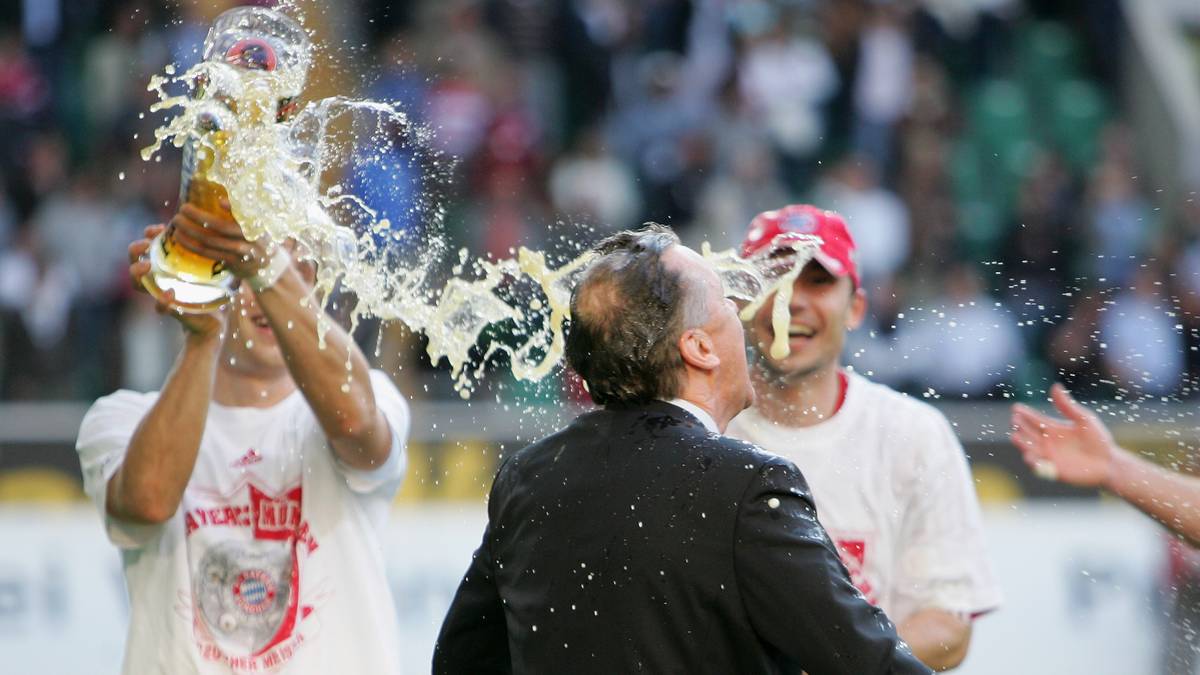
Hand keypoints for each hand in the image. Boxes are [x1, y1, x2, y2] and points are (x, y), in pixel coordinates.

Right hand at [128, 224, 226, 340]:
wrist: (217, 318)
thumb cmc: (216, 288)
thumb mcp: (216, 267)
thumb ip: (215, 252)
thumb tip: (224, 229)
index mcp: (168, 265)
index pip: (152, 246)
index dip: (149, 235)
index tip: (157, 228)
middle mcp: (159, 278)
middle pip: (136, 260)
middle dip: (135, 250)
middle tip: (144, 244)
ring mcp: (161, 293)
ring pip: (139, 283)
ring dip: (137, 273)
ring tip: (146, 265)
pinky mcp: (170, 311)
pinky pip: (160, 307)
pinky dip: (162, 301)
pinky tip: (169, 294)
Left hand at [170, 201, 273, 279]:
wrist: (267, 265)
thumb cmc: (257, 236)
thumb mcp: (258, 222)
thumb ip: (243, 212)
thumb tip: (220, 200)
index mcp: (257, 224)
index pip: (246, 215)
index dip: (234, 209)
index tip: (220, 202)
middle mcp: (250, 238)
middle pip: (222, 227)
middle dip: (199, 217)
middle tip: (183, 208)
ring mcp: (241, 252)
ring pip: (211, 241)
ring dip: (191, 231)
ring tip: (176, 222)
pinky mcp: (231, 262)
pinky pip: (207, 254)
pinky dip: (191, 245)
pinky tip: (180, 238)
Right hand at [1010, 383, 1116, 487]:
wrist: (1109, 462)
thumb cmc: (1098, 439)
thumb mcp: (1084, 419)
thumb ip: (1067, 406)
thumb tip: (1055, 386)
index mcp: (1053, 428)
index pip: (1034, 420)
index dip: (1024, 414)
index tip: (1016, 408)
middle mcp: (1047, 442)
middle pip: (1028, 433)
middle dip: (1020, 427)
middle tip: (1015, 421)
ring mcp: (1049, 456)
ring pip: (1029, 449)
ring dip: (1022, 444)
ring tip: (1016, 437)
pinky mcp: (1053, 470)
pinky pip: (1039, 467)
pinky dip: (1033, 463)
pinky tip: (1029, 457)